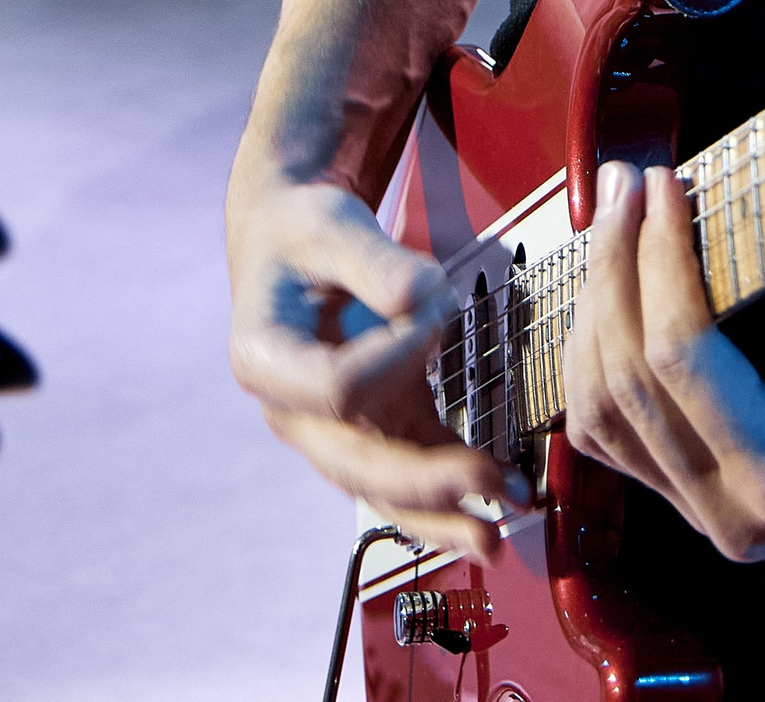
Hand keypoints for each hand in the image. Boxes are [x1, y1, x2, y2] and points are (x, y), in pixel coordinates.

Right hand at [227, 177, 519, 558]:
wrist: (292, 243)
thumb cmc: (305, 231)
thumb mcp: (330, 225)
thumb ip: (373, 261)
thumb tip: (419, 301)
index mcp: (265, 358)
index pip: (337, 386)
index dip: (392, 359)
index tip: (433, 312)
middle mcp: (294, 410)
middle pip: (358, 462)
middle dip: (424, 480)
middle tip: (489, 480)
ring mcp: (332, 427)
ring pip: (382, 488)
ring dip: (441, 515)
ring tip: (494, 539)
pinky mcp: (373, 424)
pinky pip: (409, 470)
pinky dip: (452, 491)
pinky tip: (499, 504)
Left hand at [561, 161, 764, 561]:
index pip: (683, 359)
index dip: (660, 260)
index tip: (665, 182)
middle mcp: (737, 514)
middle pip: (629, 383)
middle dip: (617, 269)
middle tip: (628, 182)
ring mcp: (707, 512)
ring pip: (602, 411)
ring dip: (596, 309)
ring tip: (614, 220)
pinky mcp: (694, 491)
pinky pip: (611, 430)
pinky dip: (596, 354)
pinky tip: (611, 285)